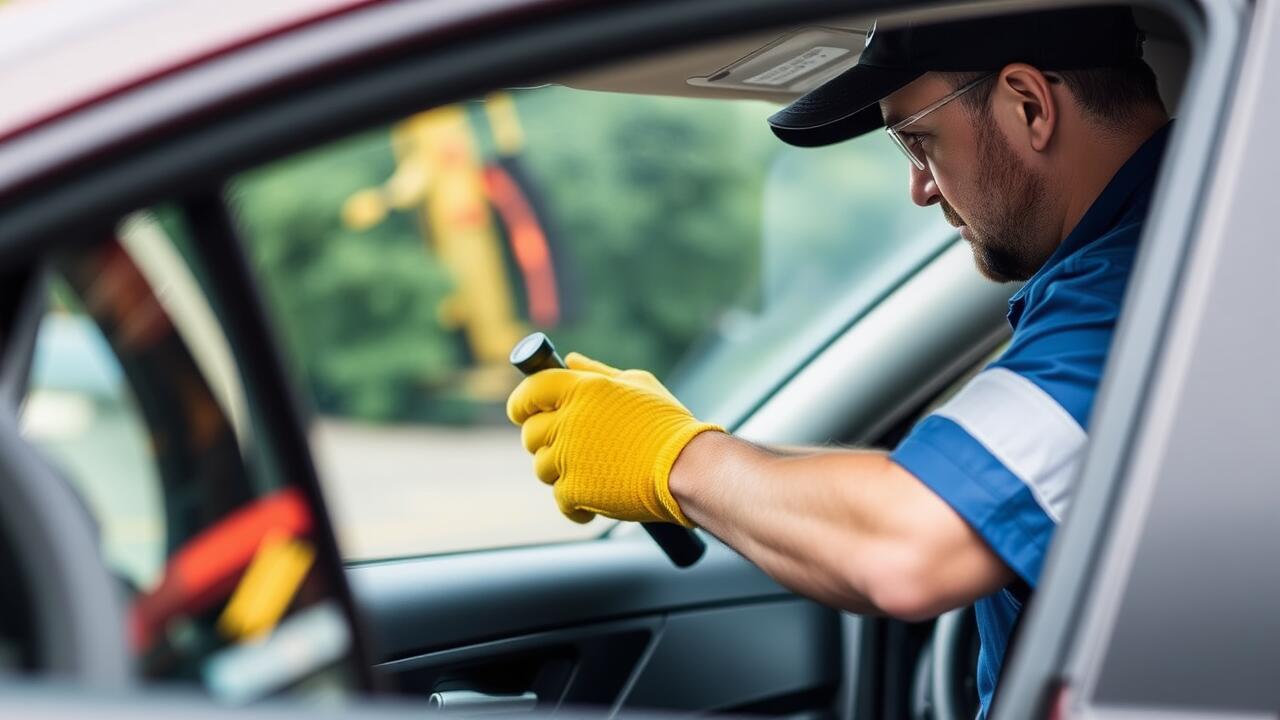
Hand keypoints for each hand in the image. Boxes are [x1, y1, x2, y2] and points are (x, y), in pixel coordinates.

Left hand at [506, 352, 721, 524]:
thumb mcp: (637, 383)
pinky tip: (596, 499)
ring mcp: (568, 456)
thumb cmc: (668, 424)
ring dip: (561, 471)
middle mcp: (569, 420)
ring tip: (593, 471)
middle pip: (531, 434)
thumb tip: (570, 360)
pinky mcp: (574, 490)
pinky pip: (560, 499)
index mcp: (581, 388)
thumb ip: (597, 372)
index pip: (530, 391)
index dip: (522, 403)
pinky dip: (576, 504)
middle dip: (545, 442)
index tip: (525, 412)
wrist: (688, 466)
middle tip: (572, 447)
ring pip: (542, 468)